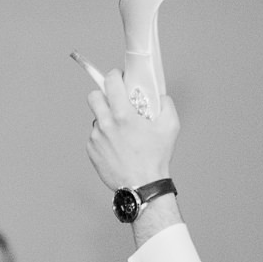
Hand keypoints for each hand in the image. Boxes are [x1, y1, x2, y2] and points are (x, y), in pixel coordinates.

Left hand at [85, 69, 179, 192]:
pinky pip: (95, 137)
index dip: (114, 76)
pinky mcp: (92, 150)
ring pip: (96, 118)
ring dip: (105, 119)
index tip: (119, 78)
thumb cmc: (156, 158)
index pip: (110, 82)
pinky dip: (104, 138)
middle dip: (103, 95)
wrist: (142, 186)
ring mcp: (96, 137)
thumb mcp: (170, 128)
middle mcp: (106, 124)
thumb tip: (161, 96)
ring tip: (120, 132)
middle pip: (93, 96)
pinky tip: (116, 147)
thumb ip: (166, 105)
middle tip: (113, 102)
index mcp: (124, 115)